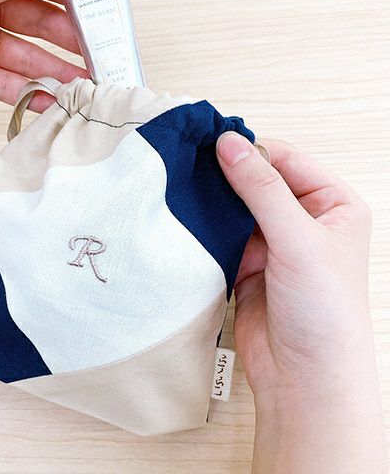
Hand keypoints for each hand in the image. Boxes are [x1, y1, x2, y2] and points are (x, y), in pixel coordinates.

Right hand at [216, 133, 384, 472]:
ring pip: (236, 205)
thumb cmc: (325, 314)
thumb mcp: (298, 239)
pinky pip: (222, 232)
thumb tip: (230, 144)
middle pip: (258, 180)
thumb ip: (262, 188)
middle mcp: (304, 219)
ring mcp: (273, 240)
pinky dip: (207, 227)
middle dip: (228, 175)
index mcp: (333, 204)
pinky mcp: (247, 261)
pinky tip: (191, 221)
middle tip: (193, 165)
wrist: (302, 377)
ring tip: (188, 192)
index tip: (213, 144)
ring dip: (215, 202)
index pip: (285, 160)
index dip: (250, 151)